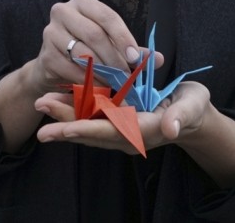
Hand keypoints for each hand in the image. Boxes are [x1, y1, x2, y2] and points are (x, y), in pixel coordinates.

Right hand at [23, 0, 159, 98]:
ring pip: (82, 52)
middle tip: (127, 77)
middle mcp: (63, 11)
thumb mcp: (109, 45)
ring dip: (102, 72)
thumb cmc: (86, 50)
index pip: (107, 16)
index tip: (136, 58)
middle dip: (114, 58)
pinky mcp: (45, 55)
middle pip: (94, 34)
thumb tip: (158, 58)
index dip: (123, 38)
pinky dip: (88, 82)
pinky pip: (71, 70)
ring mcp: (50, 32)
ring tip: (116, 84)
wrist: (52, 66)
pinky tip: (99, 89)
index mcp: (82, 2)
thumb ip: (131, 50)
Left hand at [33, 80, 212, 154]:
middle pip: (92, 130)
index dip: (87, 128)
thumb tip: (171, 128)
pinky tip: (56, 100)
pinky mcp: (118, 121)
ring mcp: (122, 129)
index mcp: (145, 130)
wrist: (194, 116)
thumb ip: (181, 116)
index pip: (111, 131)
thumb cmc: (194, 107)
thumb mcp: (193, 107)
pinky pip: (92, 117)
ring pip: (88, 124)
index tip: (64, 128)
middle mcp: (129, 134)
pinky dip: (74, 109)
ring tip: (41, 104)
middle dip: (65, 123)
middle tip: (40, 114)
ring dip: (64, 116)